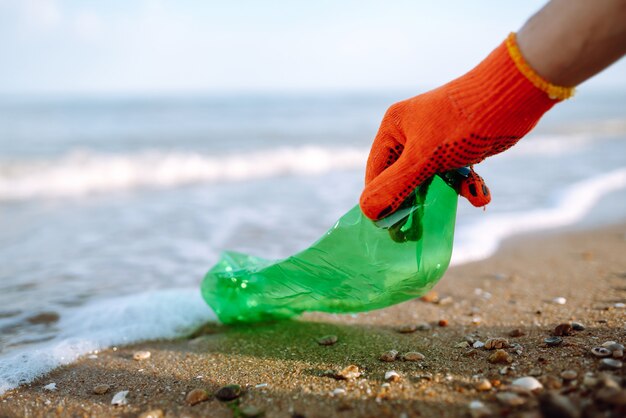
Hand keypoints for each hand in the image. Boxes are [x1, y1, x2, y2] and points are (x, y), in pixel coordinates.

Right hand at [360, 36, 560, 220]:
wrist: (513, 95)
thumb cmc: (462, 124)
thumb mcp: (422, 159)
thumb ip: (393, 187)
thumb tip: (366, 211)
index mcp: (393, 128)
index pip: (376, 172)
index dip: (380, 199)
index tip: (391, 227)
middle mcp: (411, 133)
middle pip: (402, 178)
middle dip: (415, 201)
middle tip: (418, 229)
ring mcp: (436, 140)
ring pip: (430, 179)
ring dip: (446, 194)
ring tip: (463, 200)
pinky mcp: (459, 147)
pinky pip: (454, 175)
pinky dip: (466, 186)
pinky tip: (481, 193)